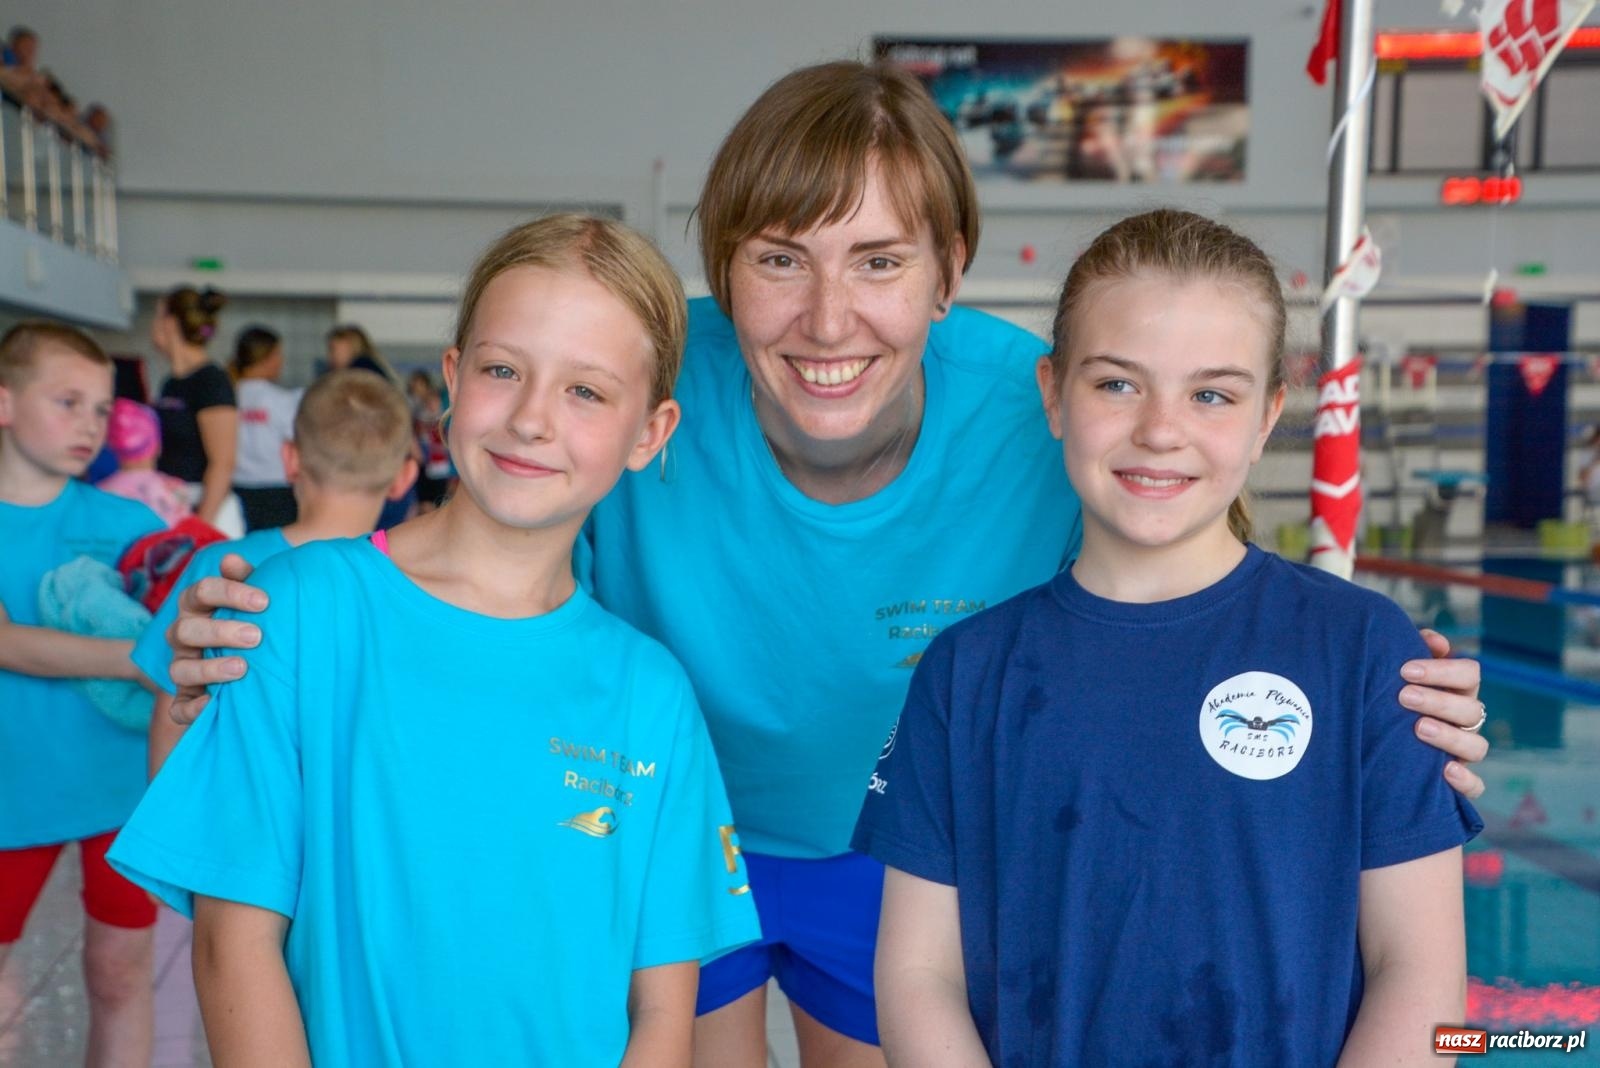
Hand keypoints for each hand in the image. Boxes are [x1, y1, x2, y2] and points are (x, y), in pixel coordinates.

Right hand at [167, 554, 264, 725]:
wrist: (263, 654)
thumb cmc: (257, 617)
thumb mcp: (254, 597)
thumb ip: (245, 579)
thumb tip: (230, 560)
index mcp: (197, 606)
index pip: (201, 592)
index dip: (230, 593)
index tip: (264, 601)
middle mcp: (184, 635)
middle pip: (186, 630)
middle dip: (219, 632)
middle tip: (256, 636)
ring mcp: (183, 666)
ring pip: (179, 669)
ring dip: (209, 669)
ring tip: (242, 668)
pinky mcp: (187, 697)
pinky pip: (178, 708)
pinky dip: (190, 709)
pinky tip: (212, 705)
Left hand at [1400, 629, 1487, 799]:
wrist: (1374, 746)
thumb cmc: (1390, 699)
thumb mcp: (1398, 676)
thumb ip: (1414, 653)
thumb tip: (1433, 639)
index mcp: (1457, 691)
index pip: (1469, 674)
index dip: (1443, 670)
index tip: (1405, 670)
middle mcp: (1465, 721)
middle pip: (1470, 709)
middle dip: (1438, 701)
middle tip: (1404, 696)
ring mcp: (1463, 753)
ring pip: (1476, 746)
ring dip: (1449, 736)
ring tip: (1419, 728)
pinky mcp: (1459, 782)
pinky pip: (1475, 787)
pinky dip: (1466, 781)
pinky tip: (1445, 771)